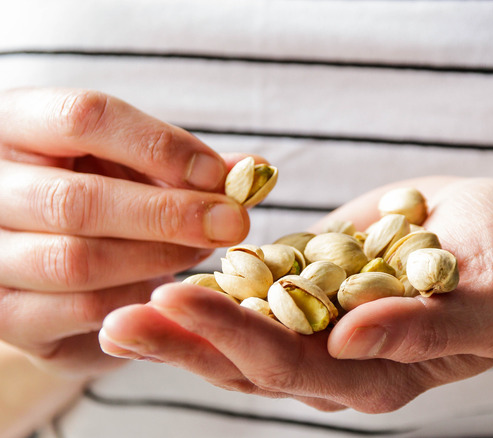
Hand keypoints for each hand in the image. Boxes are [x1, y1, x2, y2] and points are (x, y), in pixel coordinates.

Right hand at [0, 88, 250, 376]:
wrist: (39, 253)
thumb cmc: (96, 189)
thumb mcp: (131, 161)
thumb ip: (184, 163)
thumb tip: (252, 171)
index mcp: (13, 123)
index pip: (84, 117)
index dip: (161, 145)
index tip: (217, 175)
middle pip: (77, 199)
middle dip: (169, 215)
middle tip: (232, 223)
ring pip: (76, 262)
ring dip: (158, 258)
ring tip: (202, 250)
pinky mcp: (2, 316)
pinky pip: (80, 311)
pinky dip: (138, 300)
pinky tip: (168, 286)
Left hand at [99, 177, 492, 411]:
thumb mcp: (492, 300)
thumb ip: (429, 328)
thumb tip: (349, 340)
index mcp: (379, 377)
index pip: (293, 368)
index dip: (233, 339)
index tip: (174, 302)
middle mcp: (339, 360)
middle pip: (248, 360)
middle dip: (185, 341)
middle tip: (119, 318)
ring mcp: (321, 320)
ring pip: (241, 329)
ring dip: (184, 318)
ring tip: (121, 303)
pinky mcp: (313, 280)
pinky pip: (257, 284)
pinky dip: (215, 280)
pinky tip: (168, 266)